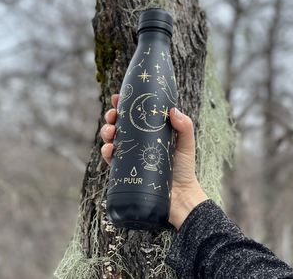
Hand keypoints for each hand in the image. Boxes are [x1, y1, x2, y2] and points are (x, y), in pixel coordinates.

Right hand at [101, 94, 207, 229]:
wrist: (180, 196)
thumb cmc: (184, 168)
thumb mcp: (186, 144)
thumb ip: (184, 126)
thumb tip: (173, 110)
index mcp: (149, 132)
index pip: (134, 115)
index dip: (124, 105)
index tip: (117, 97)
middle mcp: (137, 142)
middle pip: (119, 125)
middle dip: (112, 116)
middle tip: (113, 115)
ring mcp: (130, 155)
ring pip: (112, 139)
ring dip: (106, 131)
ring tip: (111, 131)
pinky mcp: (125, 170)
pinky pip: (111, 159)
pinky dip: (106, 152)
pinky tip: (110, 149)